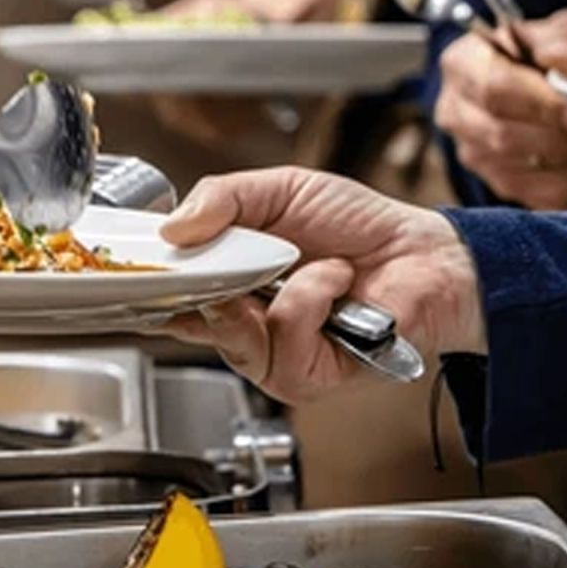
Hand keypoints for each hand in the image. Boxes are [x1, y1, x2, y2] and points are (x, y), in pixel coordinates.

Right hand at [160, 168, 484, 403]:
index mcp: (232, 284)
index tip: (143, 268)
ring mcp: (278, 355)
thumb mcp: (281, 190)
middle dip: (206, 289)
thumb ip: (222, 198)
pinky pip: (286, 346)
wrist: (423, 252)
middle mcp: (249, 326)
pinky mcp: (311, 377)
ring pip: (237, 343)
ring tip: (307, 264)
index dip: (155, 289)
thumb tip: (172, 228)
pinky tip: (335, 283)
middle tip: (225, 259)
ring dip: (278, 291)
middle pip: (194, 326)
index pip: (174, 299)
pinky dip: (312, 302)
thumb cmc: (359, 225)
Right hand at [435, 8, 566, 209]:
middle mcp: (456, 112)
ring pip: (523, 168)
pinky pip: (540, 195)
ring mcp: (474, 154)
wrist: (558, 87)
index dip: (541, 105)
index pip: (494, 88)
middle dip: (563, 135)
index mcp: (463, 63)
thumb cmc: (559, 54)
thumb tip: (566, 61)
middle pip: (503, 135)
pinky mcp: (500, 185)